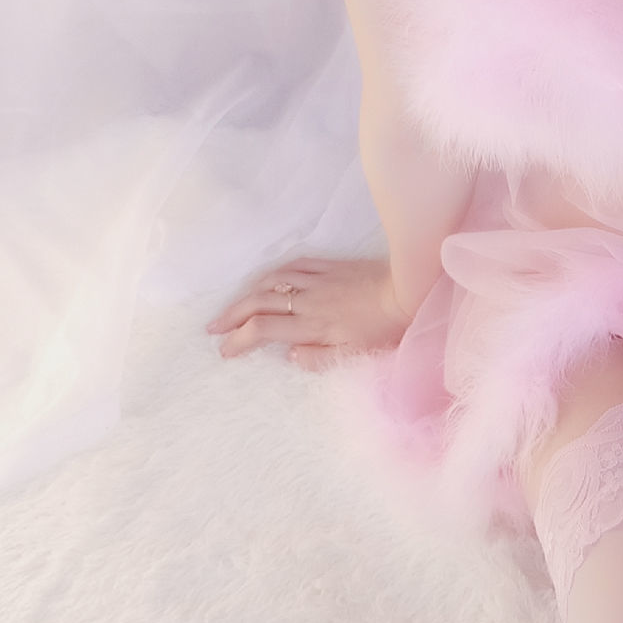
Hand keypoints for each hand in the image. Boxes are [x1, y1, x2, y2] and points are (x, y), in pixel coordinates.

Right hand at [206, 255, 410, 371]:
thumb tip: (288, 355)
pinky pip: (294, 265)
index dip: (239, 339)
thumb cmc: (385, 329)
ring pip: (271, 281)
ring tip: (233, 305)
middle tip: (213, 328)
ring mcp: (317, 279)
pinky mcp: (330, 266)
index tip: (224, 350)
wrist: (409, 292)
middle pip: (258, 303)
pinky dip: (274, 272)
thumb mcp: (354, 354)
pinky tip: (267, 279)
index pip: (263, 329)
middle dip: (231, 315)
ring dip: (246, 293)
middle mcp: (308, 300)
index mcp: (312, 325)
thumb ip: (318, 358)